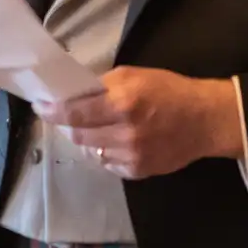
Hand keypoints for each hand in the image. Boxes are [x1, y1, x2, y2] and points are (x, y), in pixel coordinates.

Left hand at [34, 67, 245, 180]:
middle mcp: (124, 132)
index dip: (52, 111)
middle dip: (69, 125)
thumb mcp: (135, 75)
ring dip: (88, 139)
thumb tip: (75, 95)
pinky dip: (106, 152)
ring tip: (99, 128)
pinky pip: (107, 164)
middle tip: (71, 117)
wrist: (205, 120)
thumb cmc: (170, 91)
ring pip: (91, 150)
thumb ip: (103, 85)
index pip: (74, 113)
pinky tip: (117, 141)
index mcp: (123, 102)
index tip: (41, 107)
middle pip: (78, 134)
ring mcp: (131, 155)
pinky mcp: (137, 171)